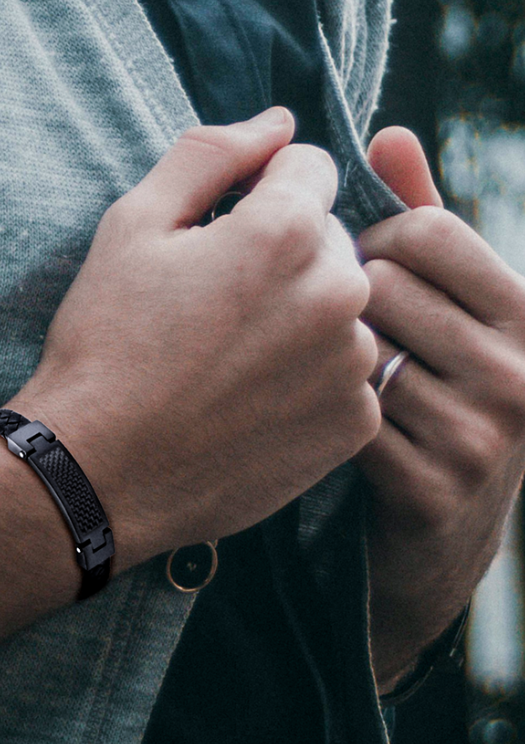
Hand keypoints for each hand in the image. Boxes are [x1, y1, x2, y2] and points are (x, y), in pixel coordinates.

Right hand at [14, 108, 379, 568]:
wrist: (97, 472)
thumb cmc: (104, 348)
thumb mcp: (131, 227)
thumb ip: (209, 155)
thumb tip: (275, 122)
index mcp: (287, 232)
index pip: (308, 169)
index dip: (256, 197)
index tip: (214, 243)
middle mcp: (339, 294)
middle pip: (330, 243)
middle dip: (282, 261)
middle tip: (211, 314)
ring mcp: (352, 367)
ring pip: (341, 313)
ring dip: (299, 324)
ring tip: (227, 367)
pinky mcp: (351, 427)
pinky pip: (345, 379)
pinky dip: (307, 384)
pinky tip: (248, 406)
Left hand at [357, 127, 524, 688]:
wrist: (439, 539)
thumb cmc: (434, 402)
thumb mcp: (449, 312)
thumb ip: (425, 225)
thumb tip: (388, 133)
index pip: (426, 232)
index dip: (365, 244)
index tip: (343, 273)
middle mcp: (520, 370)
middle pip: (382, 288)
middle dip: (336, 303)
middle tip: (313, 327)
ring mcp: (483, 436)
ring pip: (358, 355)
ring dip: (323, 363)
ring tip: (310, 376)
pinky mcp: (433, 490)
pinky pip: (346, 423)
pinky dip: (317, 417)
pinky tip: (309, 423)